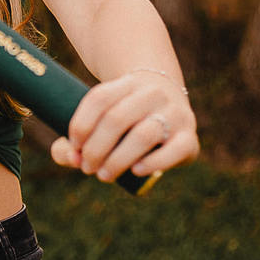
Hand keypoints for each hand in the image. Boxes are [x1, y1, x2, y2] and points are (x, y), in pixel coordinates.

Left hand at [50, 70, 198, 182]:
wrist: (171, 102)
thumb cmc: (126, 117)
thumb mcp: (103, 117)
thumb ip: (78, 139)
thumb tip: (69, 158)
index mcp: (126, 84)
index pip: (98, 99)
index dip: (80, 126)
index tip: (73, 148)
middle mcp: (151, 94)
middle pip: (116, 119)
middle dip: (96, 149)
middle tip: (87, 168)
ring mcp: (174, 113)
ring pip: (143, 135)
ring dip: (118, 159)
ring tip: (104, 175)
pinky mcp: (189, 136)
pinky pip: (175, 149)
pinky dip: (154, 162)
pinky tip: (136, 171)